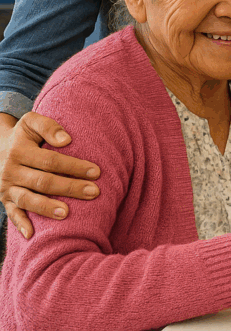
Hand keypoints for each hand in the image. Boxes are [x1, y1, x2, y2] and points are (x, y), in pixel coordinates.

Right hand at [0, 112, 100, 238]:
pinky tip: (32, 235)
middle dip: (70, 187)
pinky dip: (21, 225)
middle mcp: (10, 171)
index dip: (73, 166)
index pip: (51, 161)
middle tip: (93, 192)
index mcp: (19, 151)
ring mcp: (6, 188)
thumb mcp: (31, 122)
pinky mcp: (4, 200)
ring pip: (27, 200)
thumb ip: (48, 126)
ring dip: (47, 207)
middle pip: (43, 181)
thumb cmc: (23, 135)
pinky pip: (12, 214)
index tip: (96, 172)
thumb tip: (66, 140)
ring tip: (67, 213)